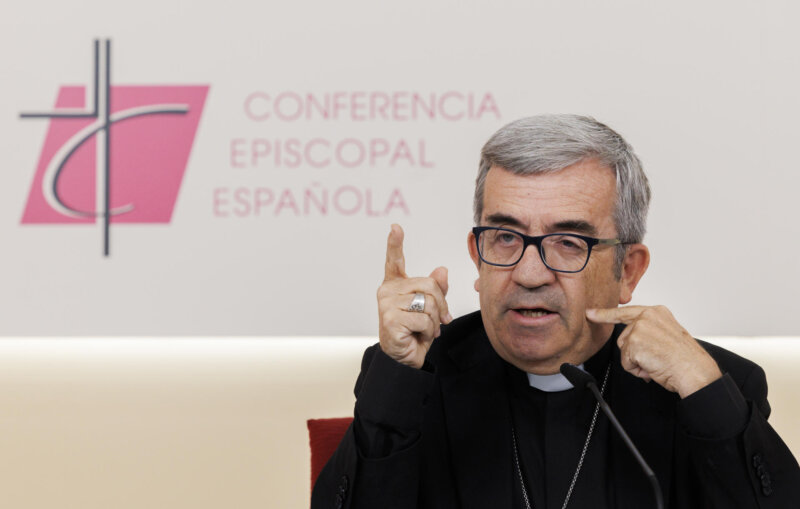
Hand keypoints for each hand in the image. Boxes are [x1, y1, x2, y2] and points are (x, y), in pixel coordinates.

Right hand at [377, 224, 451, 368]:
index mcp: (395, 284)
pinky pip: (424, 320)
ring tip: (425, 330)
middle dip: (441, 304)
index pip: (394, 260)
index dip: (395, 243)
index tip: (395, 227)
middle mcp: (387, 291)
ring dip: (435, 321)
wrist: (405, 357)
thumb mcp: (429, 307)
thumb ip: (436, 288)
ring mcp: (386, 305)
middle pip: (430, 285)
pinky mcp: (390, 321)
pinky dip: (428, 331)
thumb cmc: (414, 330)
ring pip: (429, 303)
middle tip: (440, 320)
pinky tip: (417, 336)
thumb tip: (442, 270)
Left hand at [586, 305, 721, 397]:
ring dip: (637, 362)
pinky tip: (653, 367)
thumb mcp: (668, 335)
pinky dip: (637, 370)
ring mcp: (639, 328)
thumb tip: (632, 342)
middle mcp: (647, 316)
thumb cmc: (686, 359)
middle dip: (634, 352)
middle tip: (656, 358)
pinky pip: (626, 362)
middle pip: (624, 337)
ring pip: (624, 350)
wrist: (695, 371)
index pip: (626, 312)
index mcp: (657, 312)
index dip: (606, 314)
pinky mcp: (634, 342)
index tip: (591, 312)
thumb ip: (649, 331)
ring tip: (657, 362)